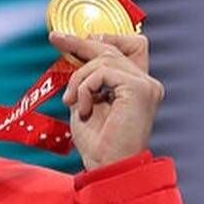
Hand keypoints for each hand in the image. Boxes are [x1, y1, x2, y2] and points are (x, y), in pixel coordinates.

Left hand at [48, 30, 163, 170]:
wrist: (107, 167)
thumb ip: (87, 81)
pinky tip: (83, 108)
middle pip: (113, 47)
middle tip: (56, 38)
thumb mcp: (86, 103)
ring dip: (79, 79)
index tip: (75, 38)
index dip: (104, 36)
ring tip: (71, 101)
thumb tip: (73, 56)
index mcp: (137, 87)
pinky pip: (103, 72)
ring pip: (103, 59)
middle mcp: (147, 83)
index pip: (128, 46)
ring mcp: (145, 85)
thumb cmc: (98, 144)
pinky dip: (86, 87)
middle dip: (80, 42)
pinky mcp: (139, 89)